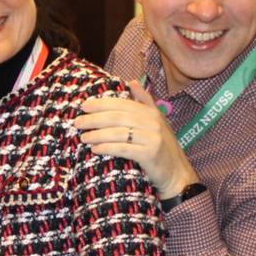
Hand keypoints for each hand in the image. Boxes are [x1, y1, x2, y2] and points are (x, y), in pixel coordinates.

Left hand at [74, 81, 197, 198]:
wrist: (177, 174)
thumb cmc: (162, 148)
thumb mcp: (156, 122)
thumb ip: (144, 102)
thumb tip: (132, 81)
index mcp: (151, 112)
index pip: (122, 104)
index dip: (101, 104)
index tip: (84, 106)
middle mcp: (153, 123)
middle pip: (118, 117)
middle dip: (95, 119)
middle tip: (78, 122)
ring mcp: (152, 138)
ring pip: (118, 132)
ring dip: (97, 134)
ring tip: (83, 137)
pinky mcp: (150, 154)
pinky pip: (123, 149)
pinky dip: (107, 148)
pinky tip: (95, 149)